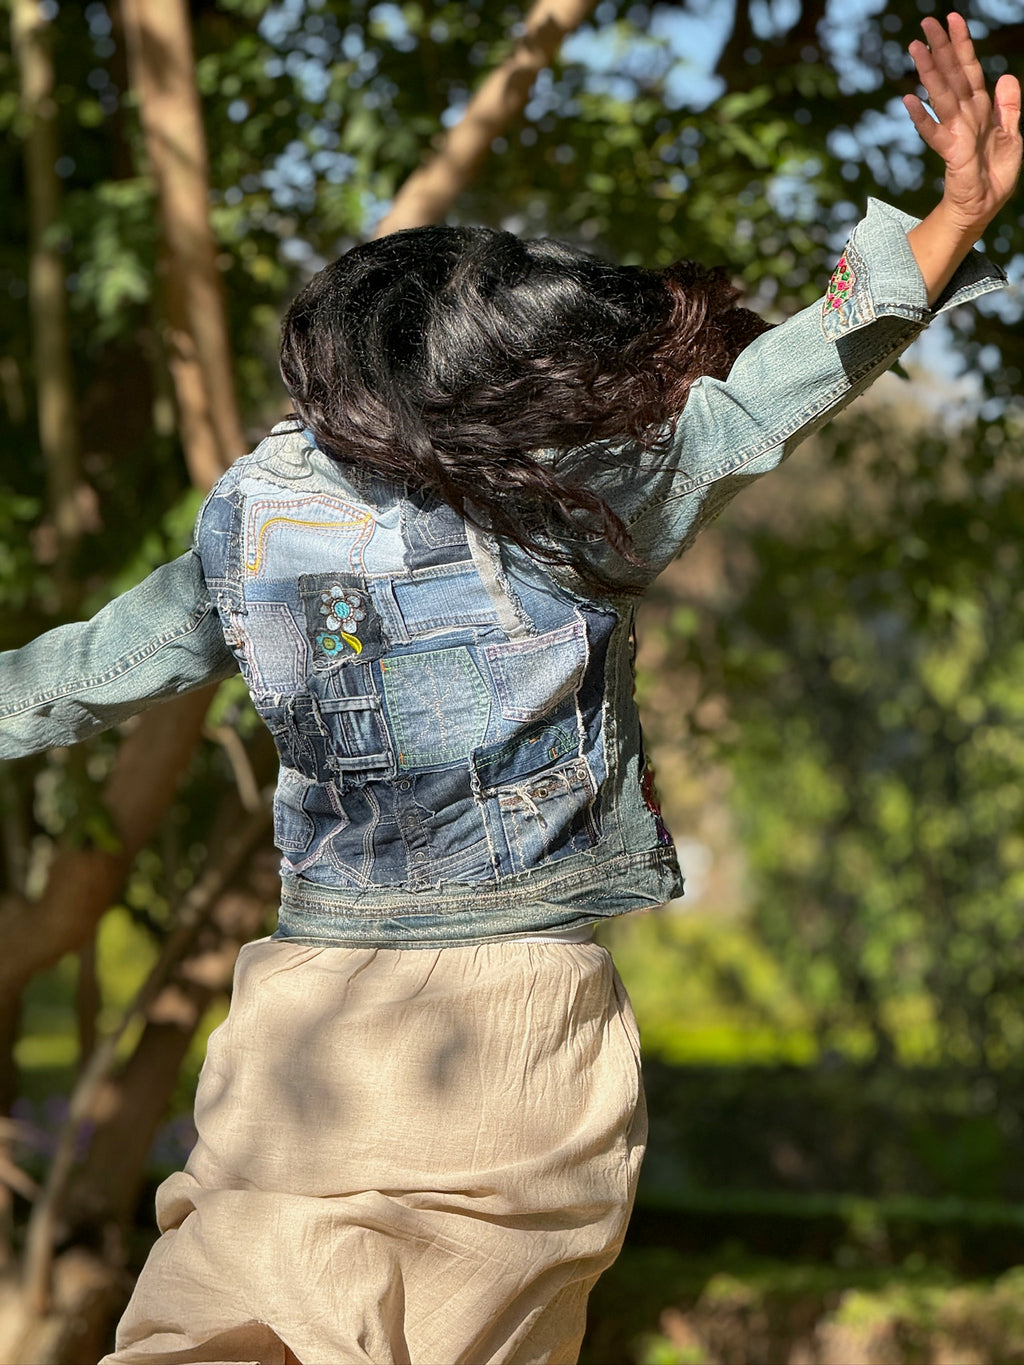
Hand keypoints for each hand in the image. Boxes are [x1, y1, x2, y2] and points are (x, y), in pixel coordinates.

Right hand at [903, 13, 1020, 235]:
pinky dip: (921, 117)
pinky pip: (934, 133)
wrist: (985, 206)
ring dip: (929, 72)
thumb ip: (1008, 106)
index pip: (970, 69)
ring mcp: (956, 132)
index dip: (963, 44)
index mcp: (980, 108)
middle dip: (941, 48)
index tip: (953, 18)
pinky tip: (908, 100)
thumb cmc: (994, 174)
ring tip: (915, 49)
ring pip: (942, 95)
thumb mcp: (1012, 135)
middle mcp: (966, 115)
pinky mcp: (952, 153)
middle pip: (952, 75)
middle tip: (926, 24)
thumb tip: (1006, 76)